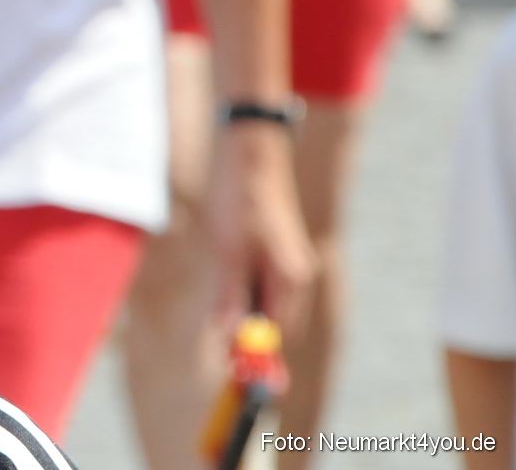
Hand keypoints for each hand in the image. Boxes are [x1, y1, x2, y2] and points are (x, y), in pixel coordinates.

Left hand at [209, 120, 316, 331]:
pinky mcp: (274, 252)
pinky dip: (242, 290)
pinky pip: (260, 284)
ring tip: (220, 295)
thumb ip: (230, 294)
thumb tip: (228, 335)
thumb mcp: (228, 249)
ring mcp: (287, 263)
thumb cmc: (239, 196)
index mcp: (292, 278)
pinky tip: (226, 269)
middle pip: (274, 321)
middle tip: (219, 343)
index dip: (254, 352)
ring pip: (264, 302)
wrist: (249, 150)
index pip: (277, 332)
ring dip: (242, 310)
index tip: (229, 365)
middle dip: (248, 335)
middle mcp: (296, 274)